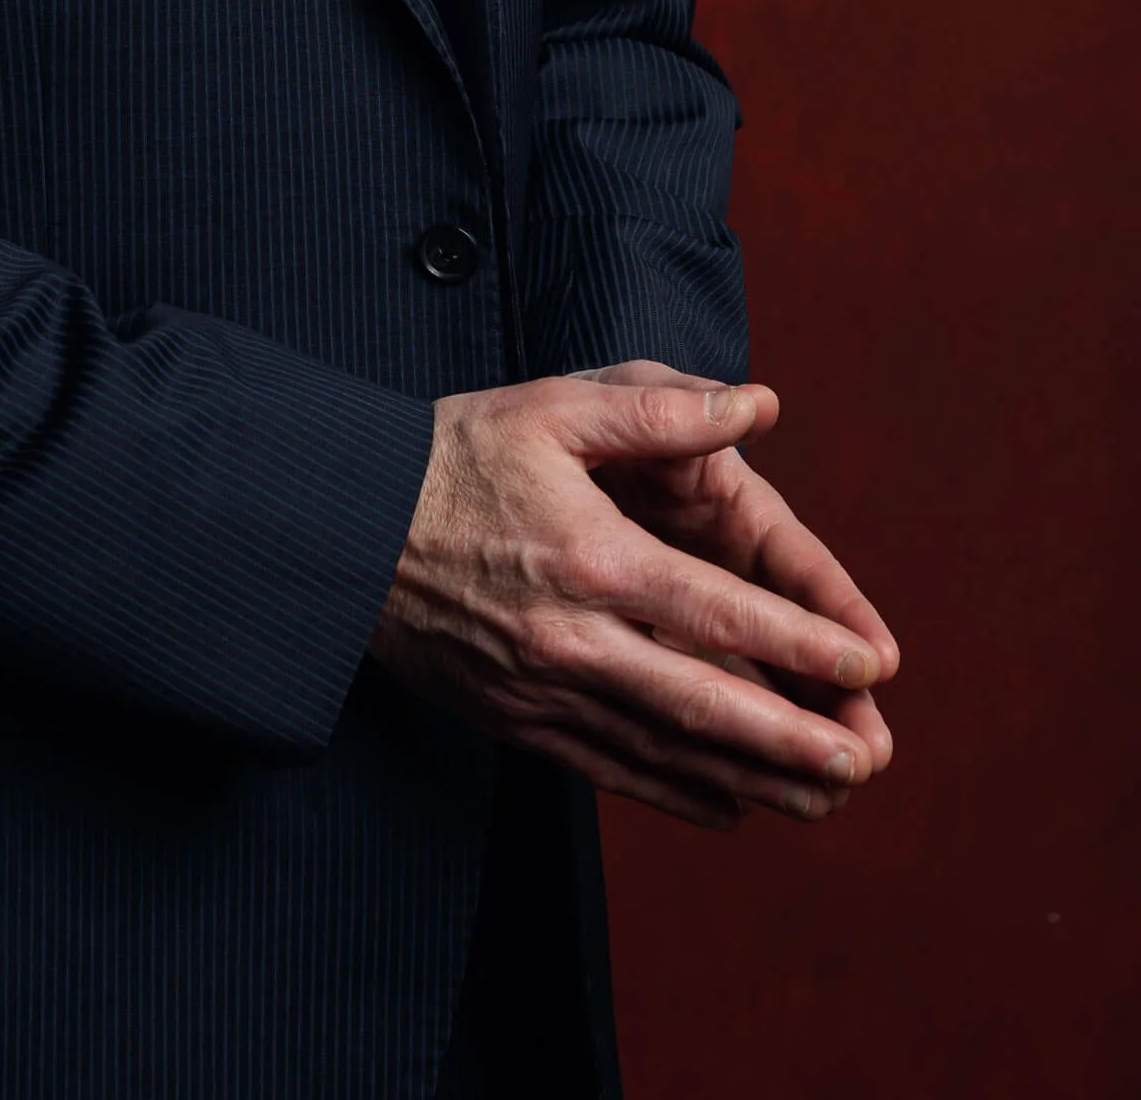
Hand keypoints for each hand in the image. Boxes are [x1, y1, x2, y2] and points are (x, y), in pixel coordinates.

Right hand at [369, 370, 899, 828]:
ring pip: (665, 752)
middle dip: (793, 740)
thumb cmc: (451, 457)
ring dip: (752, 780)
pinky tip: (733, 805)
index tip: (867, 667)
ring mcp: (543, 693)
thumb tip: (756, 402)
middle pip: (703, 705)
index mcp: (589, 558)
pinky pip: (614, 771)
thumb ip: (658, 411)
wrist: (340, 530)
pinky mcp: (518, 723)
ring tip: (825, 797)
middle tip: (865, 761)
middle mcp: (571, 640)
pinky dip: (680, 795)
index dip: (800, 646)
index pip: (717, 614)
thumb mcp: (549, 409)